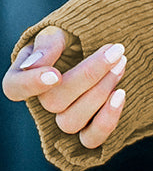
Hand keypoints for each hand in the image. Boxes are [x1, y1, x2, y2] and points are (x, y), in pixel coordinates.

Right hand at [4, 27, 128, 148]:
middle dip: (87, 75)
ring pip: (71, 121)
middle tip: (115, 51)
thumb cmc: (79, 37)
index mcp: (27, 75)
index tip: (55, 74)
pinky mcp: (88, 131)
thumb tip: (34, 65)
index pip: (14, 88)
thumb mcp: (63, 31)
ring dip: (100, 93)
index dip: (30, 85)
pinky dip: (107, 119)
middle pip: (52, 102)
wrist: (109, 49)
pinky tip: (121, 94)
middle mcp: (43, 101)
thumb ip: (49, 43)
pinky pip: (92, 139)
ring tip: (120, 64)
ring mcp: (65, 119)